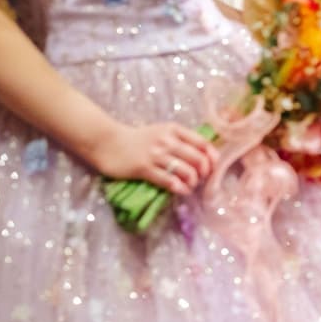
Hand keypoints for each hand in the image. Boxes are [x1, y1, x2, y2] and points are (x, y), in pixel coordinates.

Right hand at [86, 122, 216, 194]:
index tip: (212, 167)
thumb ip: (180, 139)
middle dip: (204, 173)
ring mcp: (156, 154)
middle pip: (198, 159)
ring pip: (186, 171)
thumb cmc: (137, 139)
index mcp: (174, 130)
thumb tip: (202, 154)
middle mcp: (168, 140)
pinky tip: (181, 191)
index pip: (203, 143)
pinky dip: (180, 188)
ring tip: (190, 187)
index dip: (212, 157)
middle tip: (201, 180)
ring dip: (193, 182)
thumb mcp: (161, 132)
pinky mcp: (144, 168)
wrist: (108, 142)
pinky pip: (169, 181)